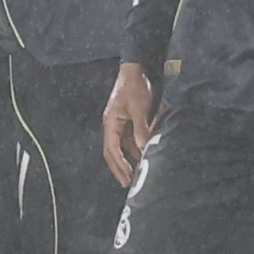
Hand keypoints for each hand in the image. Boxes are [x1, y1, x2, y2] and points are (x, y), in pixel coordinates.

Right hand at [103, 61, 155, 186]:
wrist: (136, 70)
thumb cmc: (134, 87)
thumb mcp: (138, 108)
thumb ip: (140, 129)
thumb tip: (143, 149)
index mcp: (110, 123)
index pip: (111, 149)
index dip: (119, 164)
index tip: (128, 176)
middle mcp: (112, 126)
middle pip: (112, 152)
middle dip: (118, 168)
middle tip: (127, 184)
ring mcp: (120, 124)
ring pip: (120, 148)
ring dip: (127, 162)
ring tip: (134, 176)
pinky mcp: (128, 122)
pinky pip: (129, 141)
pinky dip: (134, 151)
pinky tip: (142, 158)